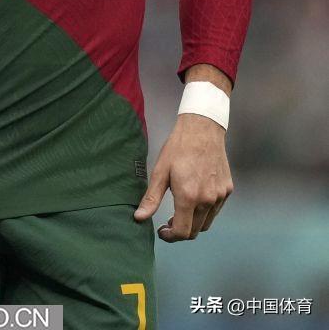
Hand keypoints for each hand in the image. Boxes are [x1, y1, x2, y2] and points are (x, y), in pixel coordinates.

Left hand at [133, 113, 233, 240]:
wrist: (202, 128)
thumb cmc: (179, 148)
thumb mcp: (160, 171)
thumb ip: (152, 198)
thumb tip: (139, 218)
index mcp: (189, 197)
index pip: (182, 232)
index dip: (170, 236)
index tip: (162, 231)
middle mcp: (207, 200)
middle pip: (195, 231)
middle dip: (180, 231)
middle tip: (168, 221)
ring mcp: (219, 196)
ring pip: (206, 222)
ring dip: (193, 222)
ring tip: (181, 209)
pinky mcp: (227, 190)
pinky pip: (215, 209)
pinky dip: (205, 211)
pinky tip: (195, 197)